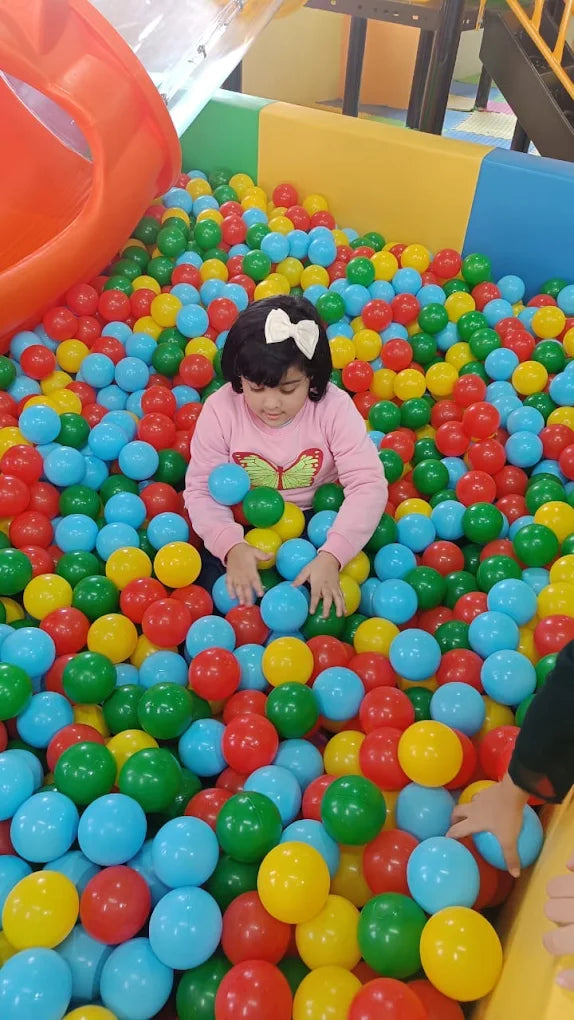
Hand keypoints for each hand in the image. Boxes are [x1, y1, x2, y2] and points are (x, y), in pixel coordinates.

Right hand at [226, 543, 266, 605]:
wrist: (232, 548)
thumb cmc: (246, 551)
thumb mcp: (255, 551)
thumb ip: (263, 555)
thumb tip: (273, 554)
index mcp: (250, 570)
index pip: (255, 580)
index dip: (258, 587)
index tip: (261, 594)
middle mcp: (243, 575)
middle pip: (246, 587)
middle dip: (248, 596)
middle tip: (250, 605)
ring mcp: (235, 576)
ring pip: (237, 588)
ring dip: (240, 596)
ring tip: (241, 603)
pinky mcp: (229, 576)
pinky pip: (228, 584)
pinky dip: (229, 591)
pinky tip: (232, 597)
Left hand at [293, 551, 344, 618]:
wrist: (330, 558)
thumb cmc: (316, 565)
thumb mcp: (306, 569)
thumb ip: (299, 579)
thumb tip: (291, 587)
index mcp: (318, 582)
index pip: (315, 595)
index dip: (314, 603)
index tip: (312, 612)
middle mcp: (327, 586)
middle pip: (328, 598)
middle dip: (327, 607)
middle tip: (325, 617)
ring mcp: (334, 587)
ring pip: (338, 598)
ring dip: (339, 607)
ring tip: (340, 616)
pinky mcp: (338, 587)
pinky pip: (341, 596)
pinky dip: (344, 604)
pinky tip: (345, 612)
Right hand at [447, 772, 528, 876]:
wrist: (513, 790)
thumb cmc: (507, 815)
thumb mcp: (510, 839)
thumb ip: (510, 856)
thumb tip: (515, 874)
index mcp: (474, 821)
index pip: (457, 830)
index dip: (450, 835)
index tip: (446, 839)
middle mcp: (473, 809)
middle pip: (457, 812)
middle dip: (454, 818)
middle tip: (456, 824)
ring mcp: (480, 797)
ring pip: (469, 802)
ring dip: (468, 808)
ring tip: (474, 813)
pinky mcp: (489, 790)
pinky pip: (482, 795)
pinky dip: (483, 800)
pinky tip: (491, 803)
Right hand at [543, 854, 573, 988]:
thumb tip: (558, 981)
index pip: (554, 942)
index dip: (556, 944)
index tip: (559, 942)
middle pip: (551, 911)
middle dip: (560, 916)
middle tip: (570, 918)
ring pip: (555, 886)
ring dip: (562, 892)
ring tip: (571, 897)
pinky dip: (572, 863)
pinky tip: (572, 868)